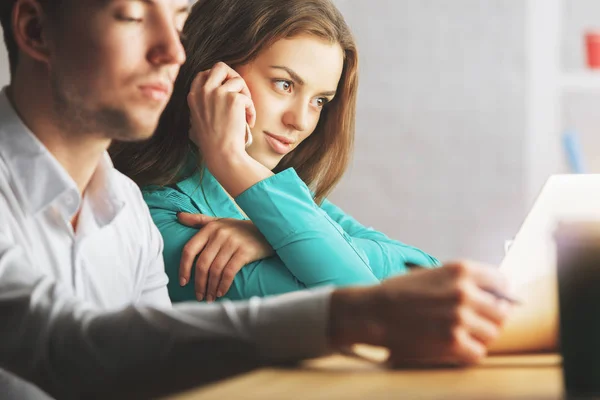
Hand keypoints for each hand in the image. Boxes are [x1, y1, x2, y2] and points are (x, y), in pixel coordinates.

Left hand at [178, 212, 273, 301]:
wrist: (267, 230)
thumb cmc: (239, 229)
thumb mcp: (219, 222)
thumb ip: (199, 220)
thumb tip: (178, 216)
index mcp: (210, 228)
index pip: (189, 249)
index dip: (183, 268)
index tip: (183, 282)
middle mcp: (220, 234)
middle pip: (202, 264)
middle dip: (199, 284)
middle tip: (199, 296)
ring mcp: (233, 243)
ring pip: (215, 270)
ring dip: (211, 288)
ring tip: (209, 297)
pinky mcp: (245, 252)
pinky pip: (229, 272)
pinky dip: (223, 285)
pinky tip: (220, 293)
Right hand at [187, 62, 255, 170]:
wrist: (221, 154)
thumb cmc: (214, 142)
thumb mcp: (200, 118)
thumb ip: (206, 102)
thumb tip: (222, 90)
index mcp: (193, 96)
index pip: (204, 74)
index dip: (218, 79)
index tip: (226, 91)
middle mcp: (203, 91)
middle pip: (220, 67)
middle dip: (233, 76)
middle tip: (239, 92)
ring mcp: (217, 93)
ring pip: (238, 80)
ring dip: (245, 95)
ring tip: (245, 112)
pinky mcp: (233, 99)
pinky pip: (247, 97)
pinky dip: (251, 110)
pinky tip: (249, 122)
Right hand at [329, 261, 511, 365]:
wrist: (374, 312)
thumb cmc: (400, 292)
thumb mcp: (434, 273)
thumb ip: (463, 281)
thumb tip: (493, 295)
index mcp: (461, 270)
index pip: (502, 282)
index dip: (499, 294)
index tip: (493, 301)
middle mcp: (464, 293)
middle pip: (501, 311)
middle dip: (490, 317)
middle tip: (474, 321)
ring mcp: (460, 319)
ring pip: (491, 333)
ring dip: (479, 336)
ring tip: (460, 333)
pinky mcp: (453, 342)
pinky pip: (477, 352)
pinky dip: (468, 352)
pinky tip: (453, 346)